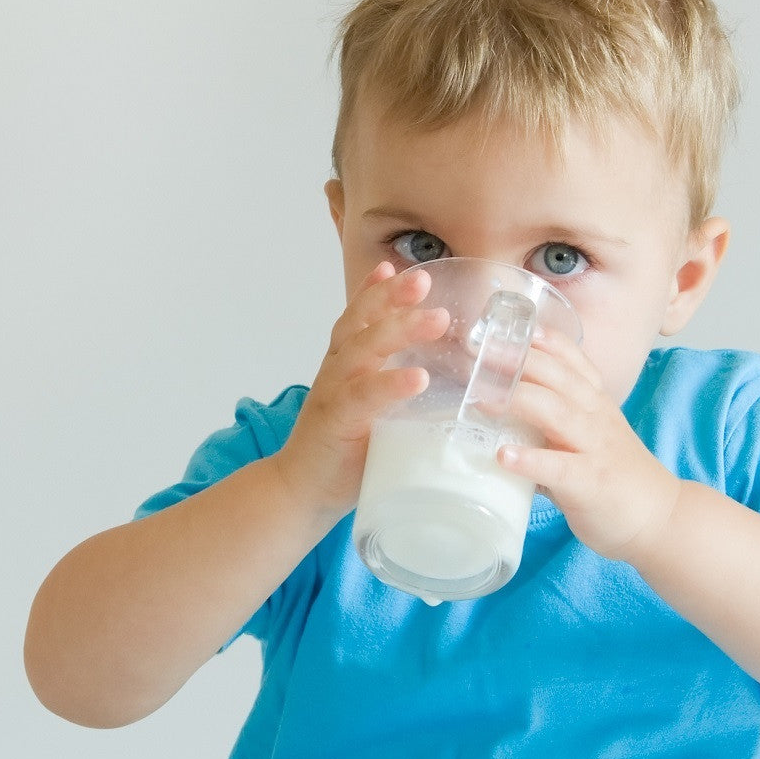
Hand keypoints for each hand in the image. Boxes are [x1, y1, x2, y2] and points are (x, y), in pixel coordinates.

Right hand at [272, 261, 448, 518]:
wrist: (302, 491)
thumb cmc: (346, 451)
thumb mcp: (374, 411)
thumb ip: (400, 391)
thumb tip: (456, 384)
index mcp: (347, 364)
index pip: (360, 317)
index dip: (379, 291)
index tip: (403, 267)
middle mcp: (337, 371)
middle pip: (361, 322)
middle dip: (392, 297)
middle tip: (425, 279)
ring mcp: (333, 394)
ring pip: (362, 350)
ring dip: (397, 330)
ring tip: (435, 319)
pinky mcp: (335, 423)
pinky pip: (363, 397)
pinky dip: (390, 384)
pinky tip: (417, 377)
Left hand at [496, 328, 681, 563]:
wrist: (661, 517)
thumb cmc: (615, 473)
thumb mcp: (588, 433)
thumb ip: (551, 418)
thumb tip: (498, 408)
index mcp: (594, 400)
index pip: (571, 359)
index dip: (540, 341)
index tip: (504, 326)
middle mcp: (596, 416)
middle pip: (557, 377)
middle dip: (518, 361)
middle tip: (477, 353)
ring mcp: (595, 448)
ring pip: (558, 412)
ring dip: (519, 400)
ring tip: (482, 398)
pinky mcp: (591, 483)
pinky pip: (559, 468)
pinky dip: (531, 459)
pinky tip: (504, 455)